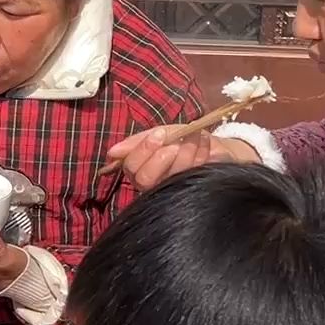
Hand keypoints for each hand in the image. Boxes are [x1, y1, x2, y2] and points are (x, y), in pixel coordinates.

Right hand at [102, 127, 258, 190]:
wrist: (212, 143)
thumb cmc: (181, 137)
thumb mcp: (160, 134)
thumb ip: (137, 142)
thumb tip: (112, 153)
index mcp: (139, 167)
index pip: (131, 165)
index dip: (143, 150)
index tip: (160, 134)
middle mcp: (151, 183)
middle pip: (144, 179)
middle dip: (161, 158)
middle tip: (176, 144)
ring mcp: (170, 187)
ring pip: (169, 177)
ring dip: (185, 152)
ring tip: (195, 137)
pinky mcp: (189, 190)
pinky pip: (191, 175)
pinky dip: (200, 155)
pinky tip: (204, 144)